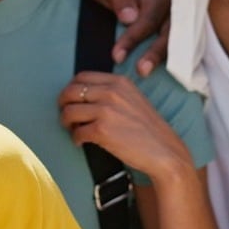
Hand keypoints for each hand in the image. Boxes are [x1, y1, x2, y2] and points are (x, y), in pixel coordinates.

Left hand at [58, 71, 191, 180]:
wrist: (166, 152)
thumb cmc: (148, 130)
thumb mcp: (133, 99)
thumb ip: (112, 93)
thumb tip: (83, 96)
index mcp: (119, 82)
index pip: (81, 76)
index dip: (70, 88)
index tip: (70, 99)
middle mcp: (111, 92)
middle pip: (70, 92)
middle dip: (62, 104)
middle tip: (65, 115)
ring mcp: (106, 111)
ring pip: (69, 112)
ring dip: (66, 123)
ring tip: (73, 130)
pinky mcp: (102, 130)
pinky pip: (76, 132)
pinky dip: (75, 138)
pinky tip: (81, 142)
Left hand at [90, 0, 171, 75]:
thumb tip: (129, 18)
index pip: (148, 21)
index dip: (133, 39)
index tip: (116, 56)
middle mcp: (174, 11)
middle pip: (169, 35)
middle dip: (155, 54)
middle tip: (141, 71)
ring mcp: (179, 24)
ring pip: (177, 45)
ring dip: (163, 61)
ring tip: (148, 75)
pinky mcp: (178, 36)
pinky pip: (178, 51)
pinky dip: (171, 63)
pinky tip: (159, 75)